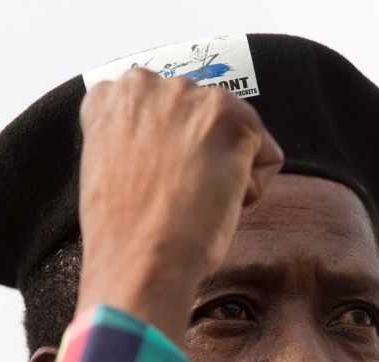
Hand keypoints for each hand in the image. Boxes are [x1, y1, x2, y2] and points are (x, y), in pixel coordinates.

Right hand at [76, 67, 283, 342]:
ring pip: (234, 137)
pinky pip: (267, 157)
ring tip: (190, 201)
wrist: (139, 260)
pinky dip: (252, 190)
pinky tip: (215, 204)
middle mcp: (146, 83)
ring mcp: (189, 96)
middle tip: (174, 197)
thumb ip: (139, 141)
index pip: (161, 113)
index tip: (155, 185)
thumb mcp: (113, 171)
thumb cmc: (124, 237)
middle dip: (197, 158)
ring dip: (224, 171)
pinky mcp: (232, 117)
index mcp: (111, 97)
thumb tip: (177, 148)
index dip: (166, 158)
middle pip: (200, 122)